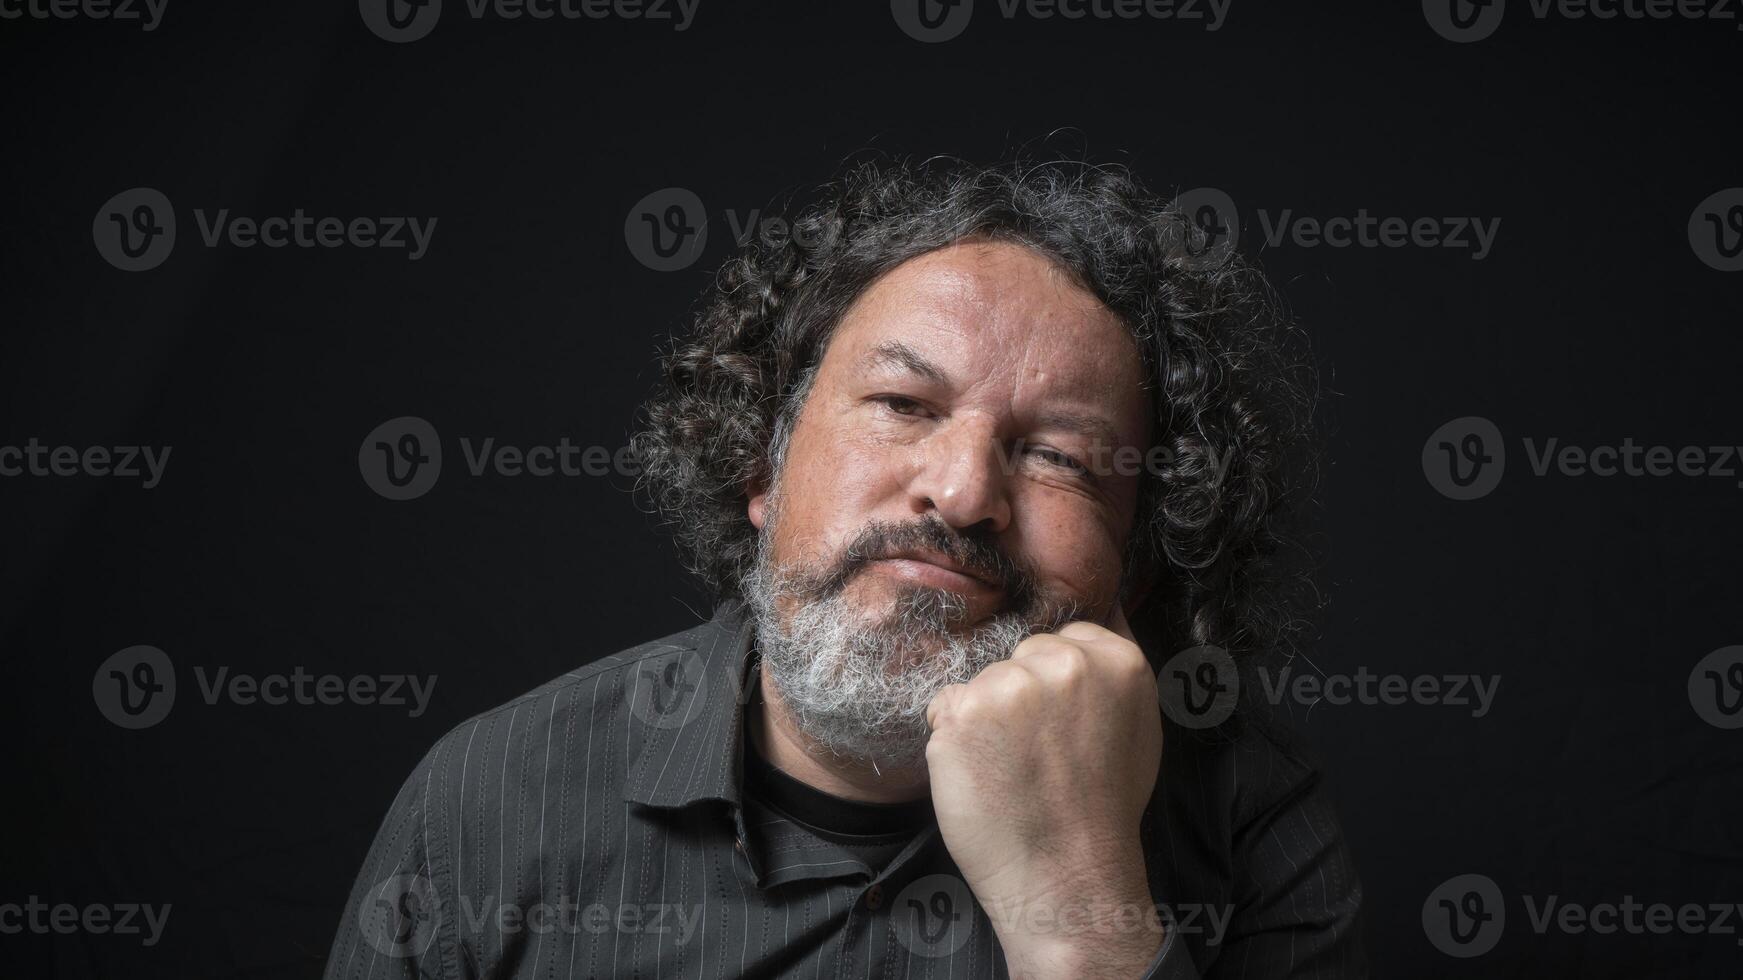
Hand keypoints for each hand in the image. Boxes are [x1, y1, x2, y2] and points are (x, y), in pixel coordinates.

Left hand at [924, 605, 1165, 978]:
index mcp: (1118, 661)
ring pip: (982, 682)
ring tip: (1012, 771)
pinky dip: (953, 739)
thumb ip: (1113, 669)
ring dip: (985, 720)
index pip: (1066, 637)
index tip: (1062, 729)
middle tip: (1038, 757)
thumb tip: (1107, 599)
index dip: (1056, 685)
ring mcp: (1012, 686)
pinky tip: (983, 776)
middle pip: (1021, 655)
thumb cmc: (1100, 812)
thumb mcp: (1138, 728)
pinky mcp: (964, 710)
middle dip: (1020, 697)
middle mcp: (1067, 664)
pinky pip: (945, 706)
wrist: (1066, 877)